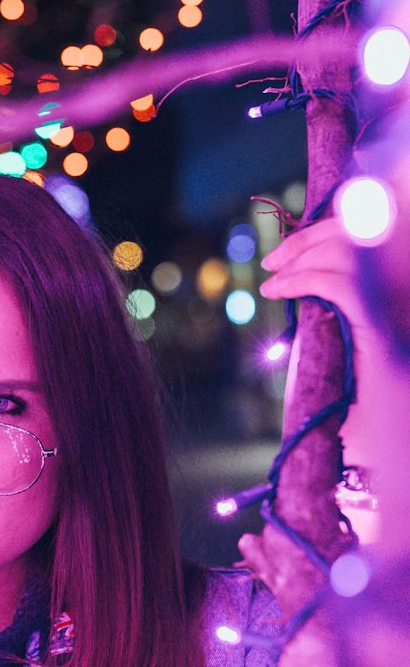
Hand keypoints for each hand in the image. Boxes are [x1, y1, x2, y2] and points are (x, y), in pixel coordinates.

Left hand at [259, 215, 385, 472]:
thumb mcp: (347, 336)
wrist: (389, 431)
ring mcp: (395, 301)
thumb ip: (334, 304)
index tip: (284, 253)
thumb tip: (298, 278)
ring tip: (271, 283)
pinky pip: (340, 284)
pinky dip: (303, 280)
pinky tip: (279, 291)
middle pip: (354, 236)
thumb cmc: (368, 394)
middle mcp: (402, 285)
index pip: (366, 235)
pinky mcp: (379, 323)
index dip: (322, 235)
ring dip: (299, 261)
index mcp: (399, 283)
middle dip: (305, 243)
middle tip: (270, 263)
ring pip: (344, 253)